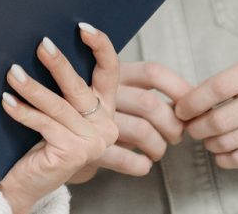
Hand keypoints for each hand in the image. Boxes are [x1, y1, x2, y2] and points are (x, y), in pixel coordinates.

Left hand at [0, 25, 118, 213]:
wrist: (26, 182)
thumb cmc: (38, 141)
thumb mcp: (54, 111)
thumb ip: (59, 87)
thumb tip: (42, 44)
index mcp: (103, 110)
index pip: (109, 73)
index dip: (101, 47)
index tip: (83, 27)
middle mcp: (103, 125)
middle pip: (80, 87)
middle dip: (59, 64)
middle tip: (42, 44)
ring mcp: (91, 142)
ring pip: (59, 105)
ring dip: (33, 87)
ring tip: (13, 72)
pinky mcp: (74, 153)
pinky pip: (44, 124)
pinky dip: (23, 112)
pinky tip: (6, 100)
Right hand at [69, 61, 191, 182]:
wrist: (48, 142)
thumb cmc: (84, 115)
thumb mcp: (103, 91)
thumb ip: (134, 90)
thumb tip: (185, 100)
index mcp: (109, 75)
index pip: (152, 72)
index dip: (177, 87)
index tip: (189, 105)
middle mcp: (99, 94)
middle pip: (150, 104)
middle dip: (172, 124)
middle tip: (175, 135)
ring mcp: (91, 120)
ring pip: (142, 131)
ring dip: (158, 146)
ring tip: (155, 152)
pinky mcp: (87, 148)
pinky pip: (126, 159)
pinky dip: (139, 165)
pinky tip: (141, 164)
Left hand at [175, 54, 237, 168]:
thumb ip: (221, 84)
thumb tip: (184, 103)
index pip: (219, 87)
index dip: (194, 101)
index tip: (180, 110)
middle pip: (221, 119)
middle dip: (198, 127)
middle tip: (191, 129)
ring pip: (232, 140)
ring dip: (211, 143)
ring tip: (205, 140)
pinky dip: (228, 159)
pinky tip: (220, 156)